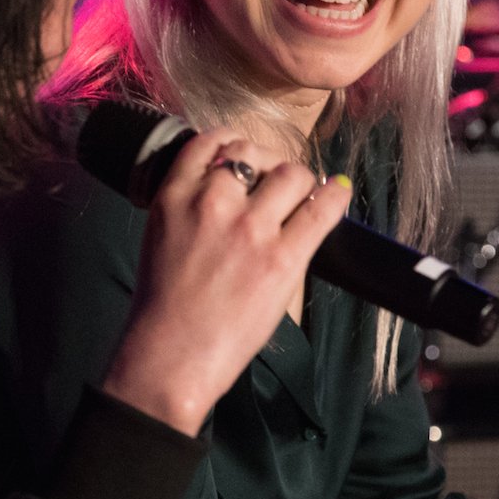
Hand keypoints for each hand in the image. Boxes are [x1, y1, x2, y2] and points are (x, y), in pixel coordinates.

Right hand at [101, 130, 350, 434]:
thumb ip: (188, 208)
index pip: (211, 142)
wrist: (170, 355)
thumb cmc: (163, 307)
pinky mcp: (281, 258)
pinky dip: (335, 197)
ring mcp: (249, 229)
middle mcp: (212, 202)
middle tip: (276, 186)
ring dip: (299, 181)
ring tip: (300, 200)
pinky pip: (322, 209)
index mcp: (175, 195)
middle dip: (268, 164)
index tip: (247, 159)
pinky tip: (337, 195)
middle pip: (254, 152)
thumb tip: (230, 189)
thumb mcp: (160, 238)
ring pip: (291, 174)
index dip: (235, 145)